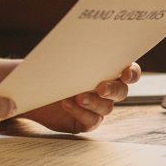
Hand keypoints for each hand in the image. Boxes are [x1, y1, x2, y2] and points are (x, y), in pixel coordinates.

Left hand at [20, 63, 140, 133]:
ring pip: (106, 107)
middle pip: (121, 91)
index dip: (132, 73)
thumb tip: (88, 44)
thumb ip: (78, 55)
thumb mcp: (63, 58)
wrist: (32, 88)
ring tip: (77, 97)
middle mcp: (106, 90)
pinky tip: (67, 104)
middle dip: (112, 89)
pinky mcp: (85, 121)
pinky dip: (80, 112)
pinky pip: (91, 120)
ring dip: (93, 102)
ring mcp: (97, 107)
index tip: (125, 73)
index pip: (130, 71)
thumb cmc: (50, 69)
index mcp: (107, 71)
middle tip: (101, 87)